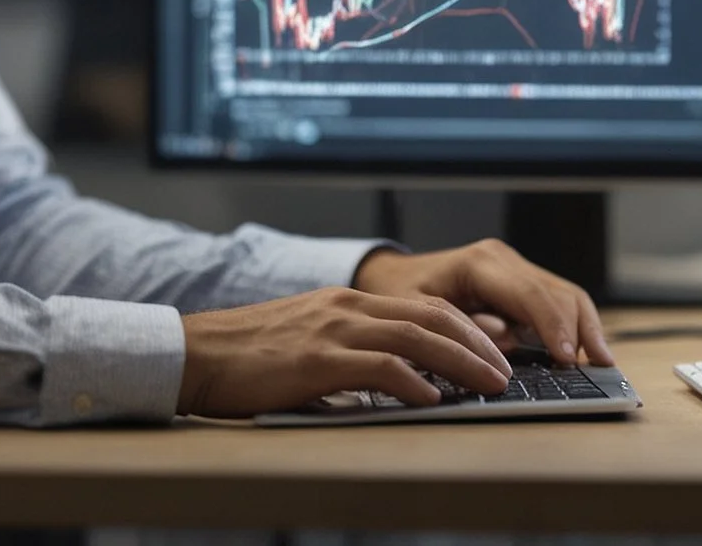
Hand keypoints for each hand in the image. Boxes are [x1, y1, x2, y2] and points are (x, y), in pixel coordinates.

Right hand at [176, 286, 511, 417]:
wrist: (196, 354)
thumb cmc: (248, 357)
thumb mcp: (309, 343)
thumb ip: (350, 352)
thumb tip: (397, 382)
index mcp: (347, 303)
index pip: (423, 307)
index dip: (466, 329)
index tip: (494, 353)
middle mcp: (347, 308)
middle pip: (431, 317)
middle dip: (477, 344)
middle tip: (505, 372)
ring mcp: (333, 330)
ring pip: (415, 338)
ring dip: (459, 362)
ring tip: (488, 385)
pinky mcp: (317, 360)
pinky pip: (380, 367)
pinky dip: (413, 382)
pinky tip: (433, 398)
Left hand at [352, 238, 612, 366]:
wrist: (388, 276)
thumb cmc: (396, 294)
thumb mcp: (413, 313)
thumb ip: (455, 329)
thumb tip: (505, 348)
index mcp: (478, 263)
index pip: (529, 294)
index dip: (553, 326)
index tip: (567, 358)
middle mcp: (503, 260)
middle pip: (556, 292)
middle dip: (580, 329)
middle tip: (597, 366)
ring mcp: (515, 270)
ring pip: (565, 294)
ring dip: (586, 327)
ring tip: (602, 363)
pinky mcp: (520, 285)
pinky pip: (556, 303)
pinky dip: (575, 326)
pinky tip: (587, 353)